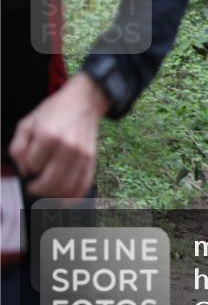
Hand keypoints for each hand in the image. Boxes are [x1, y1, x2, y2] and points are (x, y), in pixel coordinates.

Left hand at [8, 73, 108, 197]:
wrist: (83, 102)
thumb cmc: (53, 112)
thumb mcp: (26, 123)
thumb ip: (17, 147)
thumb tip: (25, 171)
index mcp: (48, 136)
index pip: (31, 166)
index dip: (27, 169)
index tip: (29, 164)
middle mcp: (67, 147)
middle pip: (49, 182)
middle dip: (37, 188)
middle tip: (33, 186)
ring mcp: (82, 154)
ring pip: (66, 187)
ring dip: (53, 195)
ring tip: (46, 191)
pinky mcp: (92, 159)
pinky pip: (84, 184)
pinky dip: (74, 197)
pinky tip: (65, 202)